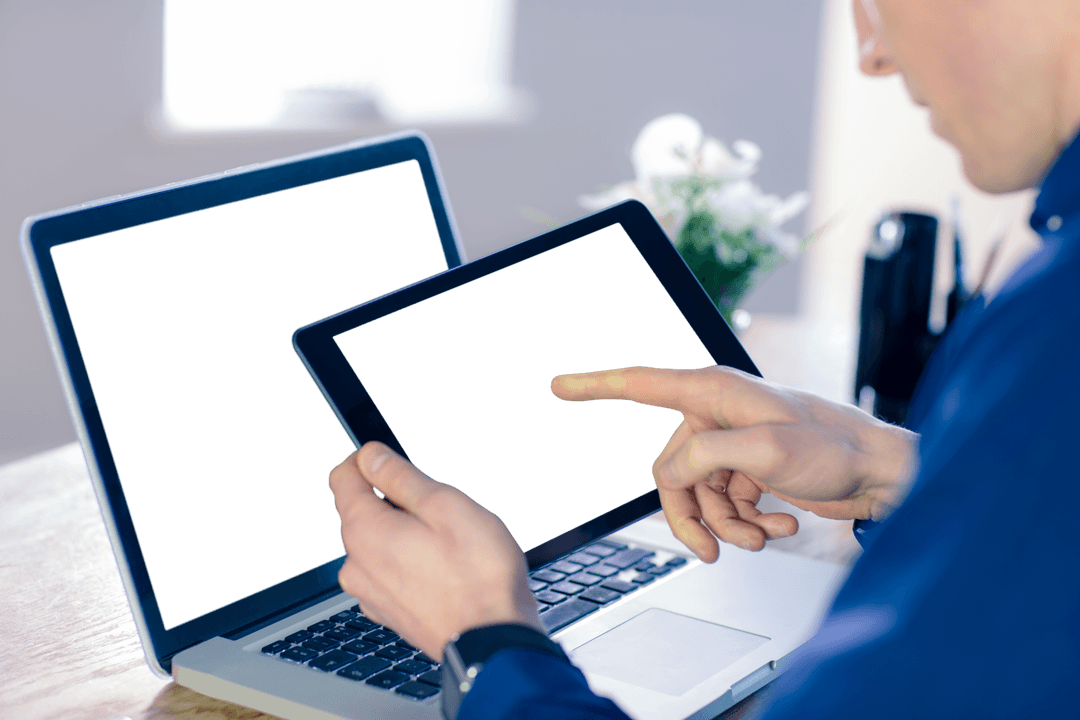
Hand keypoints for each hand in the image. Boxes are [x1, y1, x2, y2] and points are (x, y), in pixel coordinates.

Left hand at [329, 442, 543, 660]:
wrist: (492, 639)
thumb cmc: (479, 575)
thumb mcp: (445, 505)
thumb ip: (400, 477)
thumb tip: (371, 457)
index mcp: (365, 531)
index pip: (343, 477)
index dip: (368, 461)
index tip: (392, 461)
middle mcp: (357, 564)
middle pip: (363, 512)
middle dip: (395, 503)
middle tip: (440, 512)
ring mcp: (371, 592)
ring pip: (379, 544)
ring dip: (405, 536)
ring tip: (448, 548)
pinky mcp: (389, 612)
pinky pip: (391, 573)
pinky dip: (411, 565)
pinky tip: (444, 572)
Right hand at [552, 366, 916, 561]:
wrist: (880, 474)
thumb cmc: (834, 447)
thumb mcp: (762, 450)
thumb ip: (702, 457)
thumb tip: (668, 475)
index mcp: (712, 392)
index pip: (639, 384)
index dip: (596, 385)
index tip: (561, 386)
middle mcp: (716, 415)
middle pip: (671, 473)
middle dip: (694, 514)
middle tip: (714, 548)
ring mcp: (733, 445)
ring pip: (698, 497)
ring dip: (729, 525)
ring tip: (765, 535)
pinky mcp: (750, 470)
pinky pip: (725, 505)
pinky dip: (749, 523)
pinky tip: (780, 526)